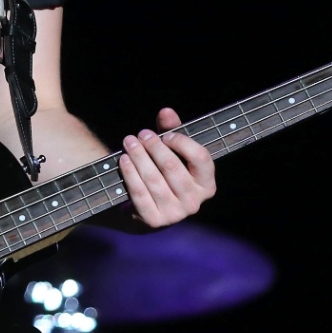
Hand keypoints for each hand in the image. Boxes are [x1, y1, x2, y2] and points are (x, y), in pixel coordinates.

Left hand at [118, 107, 215, 227]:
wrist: (146, 211)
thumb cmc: (164, 175)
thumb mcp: (172, 153)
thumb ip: (171, 131)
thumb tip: (166, 111)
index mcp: (207, 185)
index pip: (200, 157)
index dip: (182, 142)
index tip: (165, 135)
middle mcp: (195, 202)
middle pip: (172, 166)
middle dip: (154, 147)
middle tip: (141, 134)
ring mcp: (175, 214)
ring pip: (153, 178)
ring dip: (138, 156)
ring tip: (129, 142)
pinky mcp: (154, 220)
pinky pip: (139, 193)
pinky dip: (130, 174)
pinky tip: (124, 160)